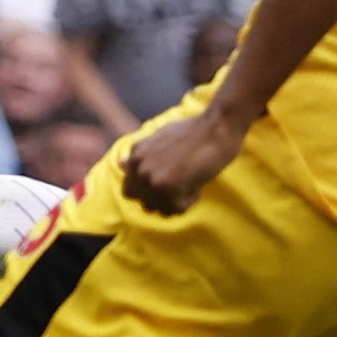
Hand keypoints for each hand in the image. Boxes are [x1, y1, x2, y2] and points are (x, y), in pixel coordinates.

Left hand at [120, 107, 244, 216]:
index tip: (166, 183)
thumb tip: (120, 165)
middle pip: (142, 202)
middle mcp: (139, 168)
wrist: (217, 127)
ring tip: (189, 182)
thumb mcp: (159, 136)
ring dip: (175, 201)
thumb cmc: (194, 130)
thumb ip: (140, 153)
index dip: (148, 191)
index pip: (129, 189)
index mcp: (136, 155)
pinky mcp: (169, 189)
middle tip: (179, 187)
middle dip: (159, 200)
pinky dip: (190, 200)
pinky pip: (178, 209)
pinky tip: (198, 182)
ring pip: (159, 209)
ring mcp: (152, 179)